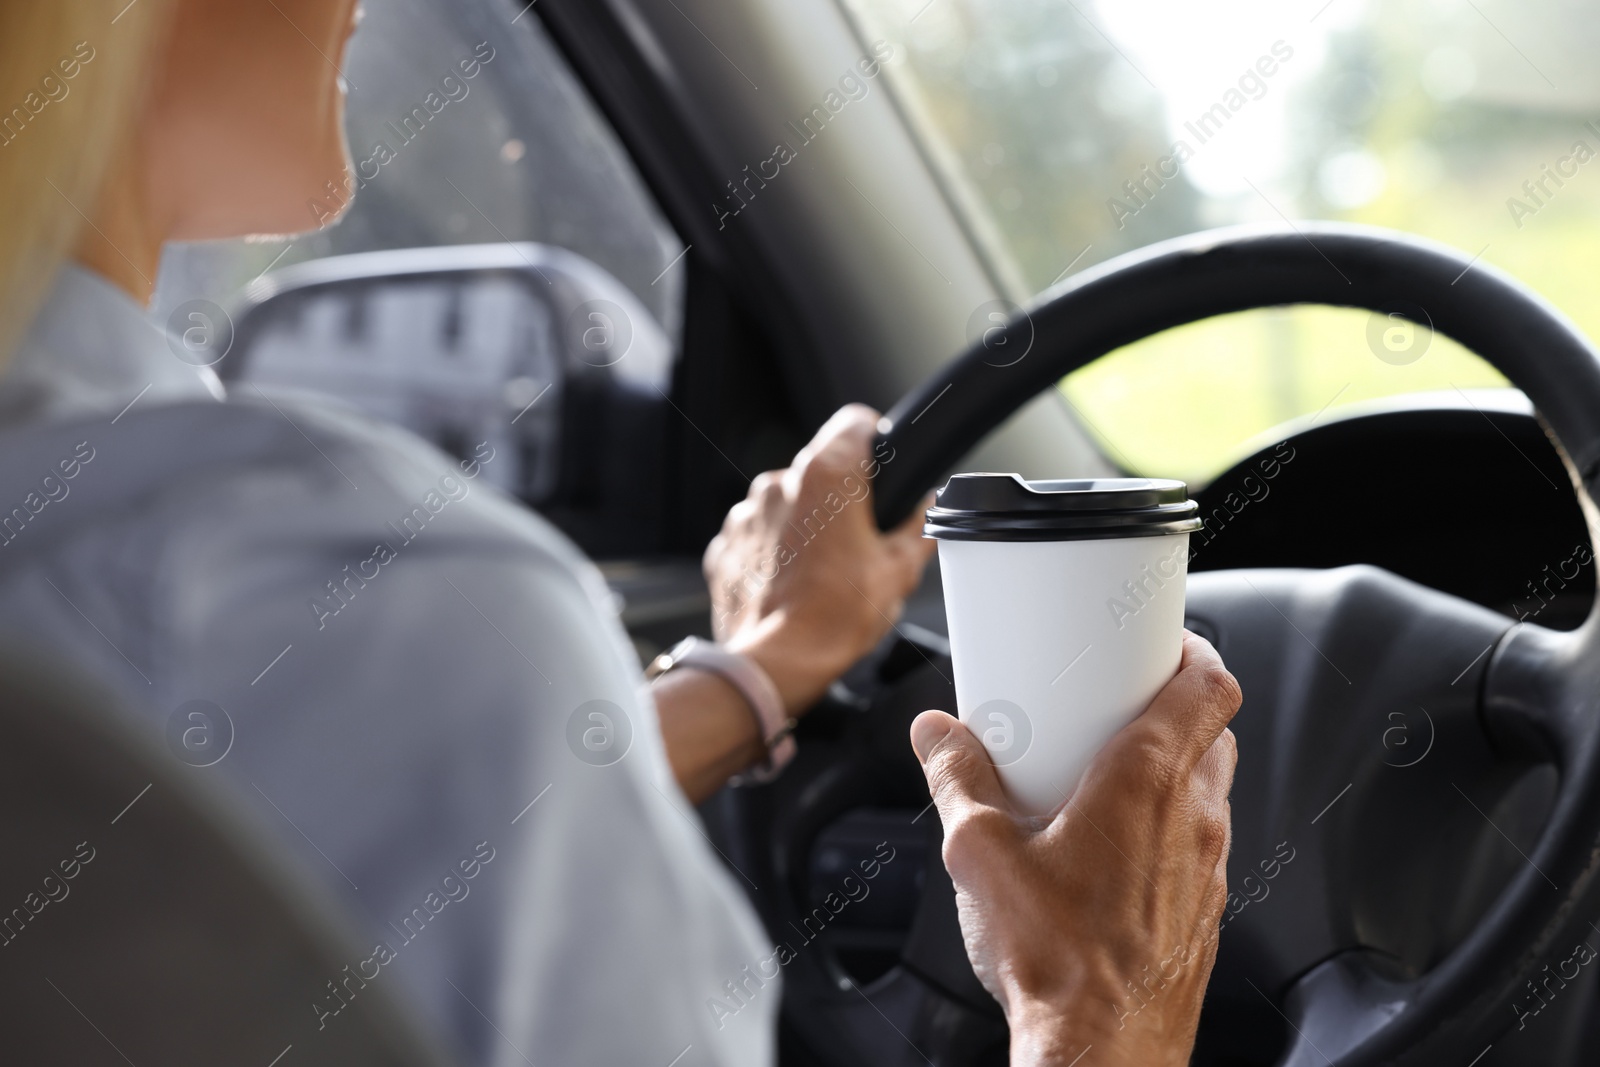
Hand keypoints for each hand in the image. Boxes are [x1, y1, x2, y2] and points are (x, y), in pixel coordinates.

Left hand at [704, 404, 933, 714]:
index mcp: (827, 476)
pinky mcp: (724, 546)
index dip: (874, 440)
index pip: (856, 422)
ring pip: (786, 503)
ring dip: (804, 526)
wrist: (777, 663)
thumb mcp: (900, 571)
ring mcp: (746, 514)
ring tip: (824, 572)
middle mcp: (779, 484)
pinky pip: (757, 536)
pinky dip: (773, 553)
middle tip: (861, 540)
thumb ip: (917, 529)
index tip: (881, 467)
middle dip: (840, 497)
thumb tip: (923, 512)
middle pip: (819, 468)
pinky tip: (793, 585)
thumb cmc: (833, 618)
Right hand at [909, 632, 1240, 1066]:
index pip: (1210, 687)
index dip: (1195, 652)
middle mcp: (1193, 816)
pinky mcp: (1203, 910)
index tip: (1163, 641)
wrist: (1101, 1050)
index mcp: (1146, 781)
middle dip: (1172, 709)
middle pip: (1211, 732)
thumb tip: (937, 735)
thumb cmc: (1056, 960)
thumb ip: (956, 779)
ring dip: (1172, 772)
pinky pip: (1198, 845)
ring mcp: (1206, 866)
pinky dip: (1169, 829)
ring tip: (1105, 779)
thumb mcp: (981, 853)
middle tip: (1117, 706)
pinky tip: (1112, 851)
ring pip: (1209, 790)